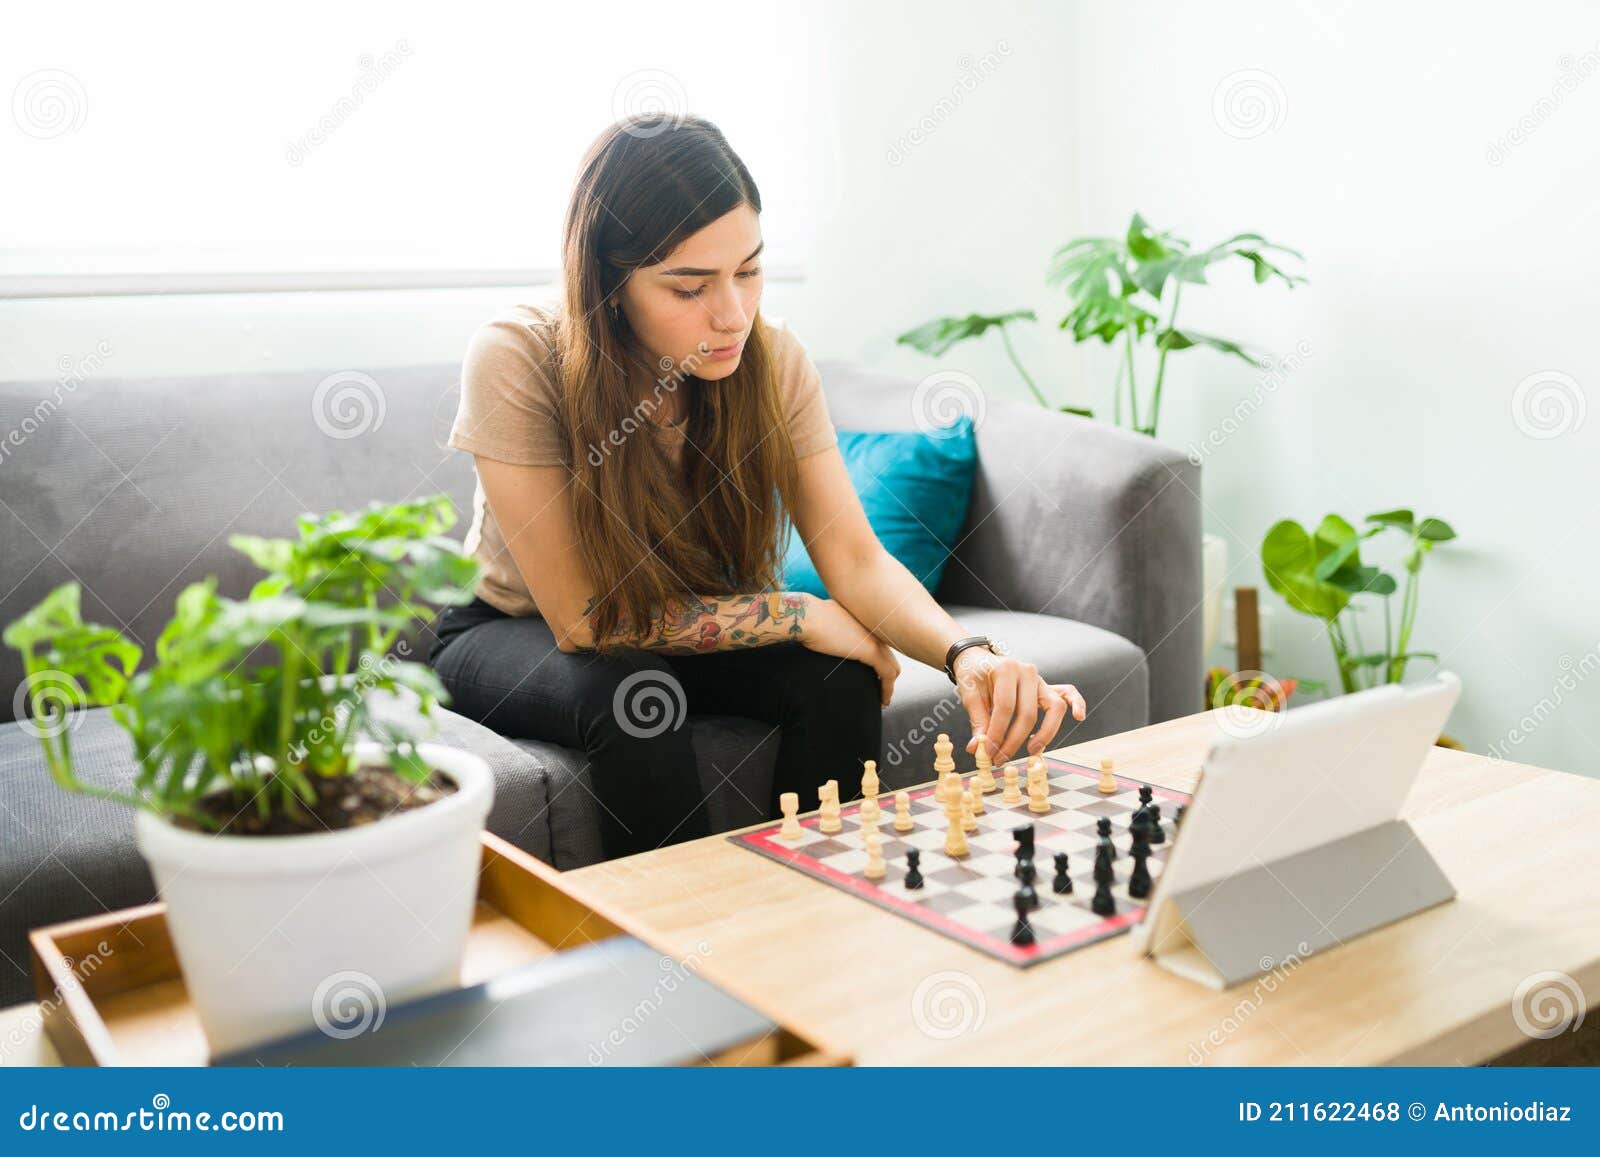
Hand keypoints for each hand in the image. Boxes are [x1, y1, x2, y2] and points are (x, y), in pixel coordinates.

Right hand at [799, 597, 899, 706]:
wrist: (807, 616)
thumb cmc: (809, 617)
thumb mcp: (828, 619)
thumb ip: (837, 627)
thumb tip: (828, 633)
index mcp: (868, 621)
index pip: (883, 645)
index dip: (881, 662)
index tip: (875, 677)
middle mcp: (876, 628)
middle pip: (891, 657)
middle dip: (888, 676)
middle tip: (881, 692)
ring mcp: (876, 639)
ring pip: (893, 667)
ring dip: (888, 686)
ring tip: (882, 701)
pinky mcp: (871, 651)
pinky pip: (887, 675)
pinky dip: (887, 690)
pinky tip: (882, 701)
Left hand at [952, 647, 1086, 763]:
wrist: (978, 659)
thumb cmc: (973, 676)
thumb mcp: (969, 695)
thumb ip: (977, 721)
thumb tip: (978, 749)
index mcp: (1006, 669)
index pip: (1005, 708)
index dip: (998, 733)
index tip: (989, 752)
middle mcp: (1027, 672)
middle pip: (1028, 713)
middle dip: (1015, 740)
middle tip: (1001, 758)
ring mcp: (1040, 678)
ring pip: (1054, 707)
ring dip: (1045, 733)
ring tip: (1031, 750)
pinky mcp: (1047, 686)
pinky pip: (1068, 693)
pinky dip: (1077, 703)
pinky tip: (1079, 717)